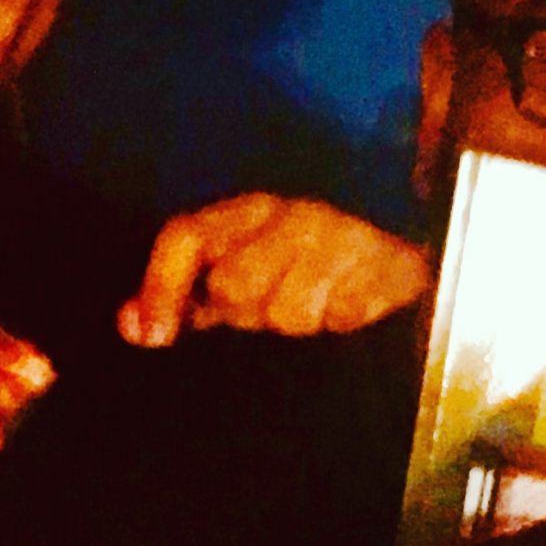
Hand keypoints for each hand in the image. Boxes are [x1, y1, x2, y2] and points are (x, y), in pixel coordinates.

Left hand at [118, 195, 431, 346]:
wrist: (413, 235)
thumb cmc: (317, 259)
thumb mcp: (250, 261)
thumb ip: (190, 292)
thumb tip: (132, 327)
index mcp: (253, 208)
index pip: (187, 238)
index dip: (161, 288)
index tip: (152, 337)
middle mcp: (295, 214)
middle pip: (237, 289)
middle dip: (251, 315)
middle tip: (277, 307)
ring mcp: (344, 238)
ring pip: (291, 313)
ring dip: (306, 321)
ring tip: (324, 304)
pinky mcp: (388, 268)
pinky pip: (345, 318)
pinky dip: (347, 321)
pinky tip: (357, 306)